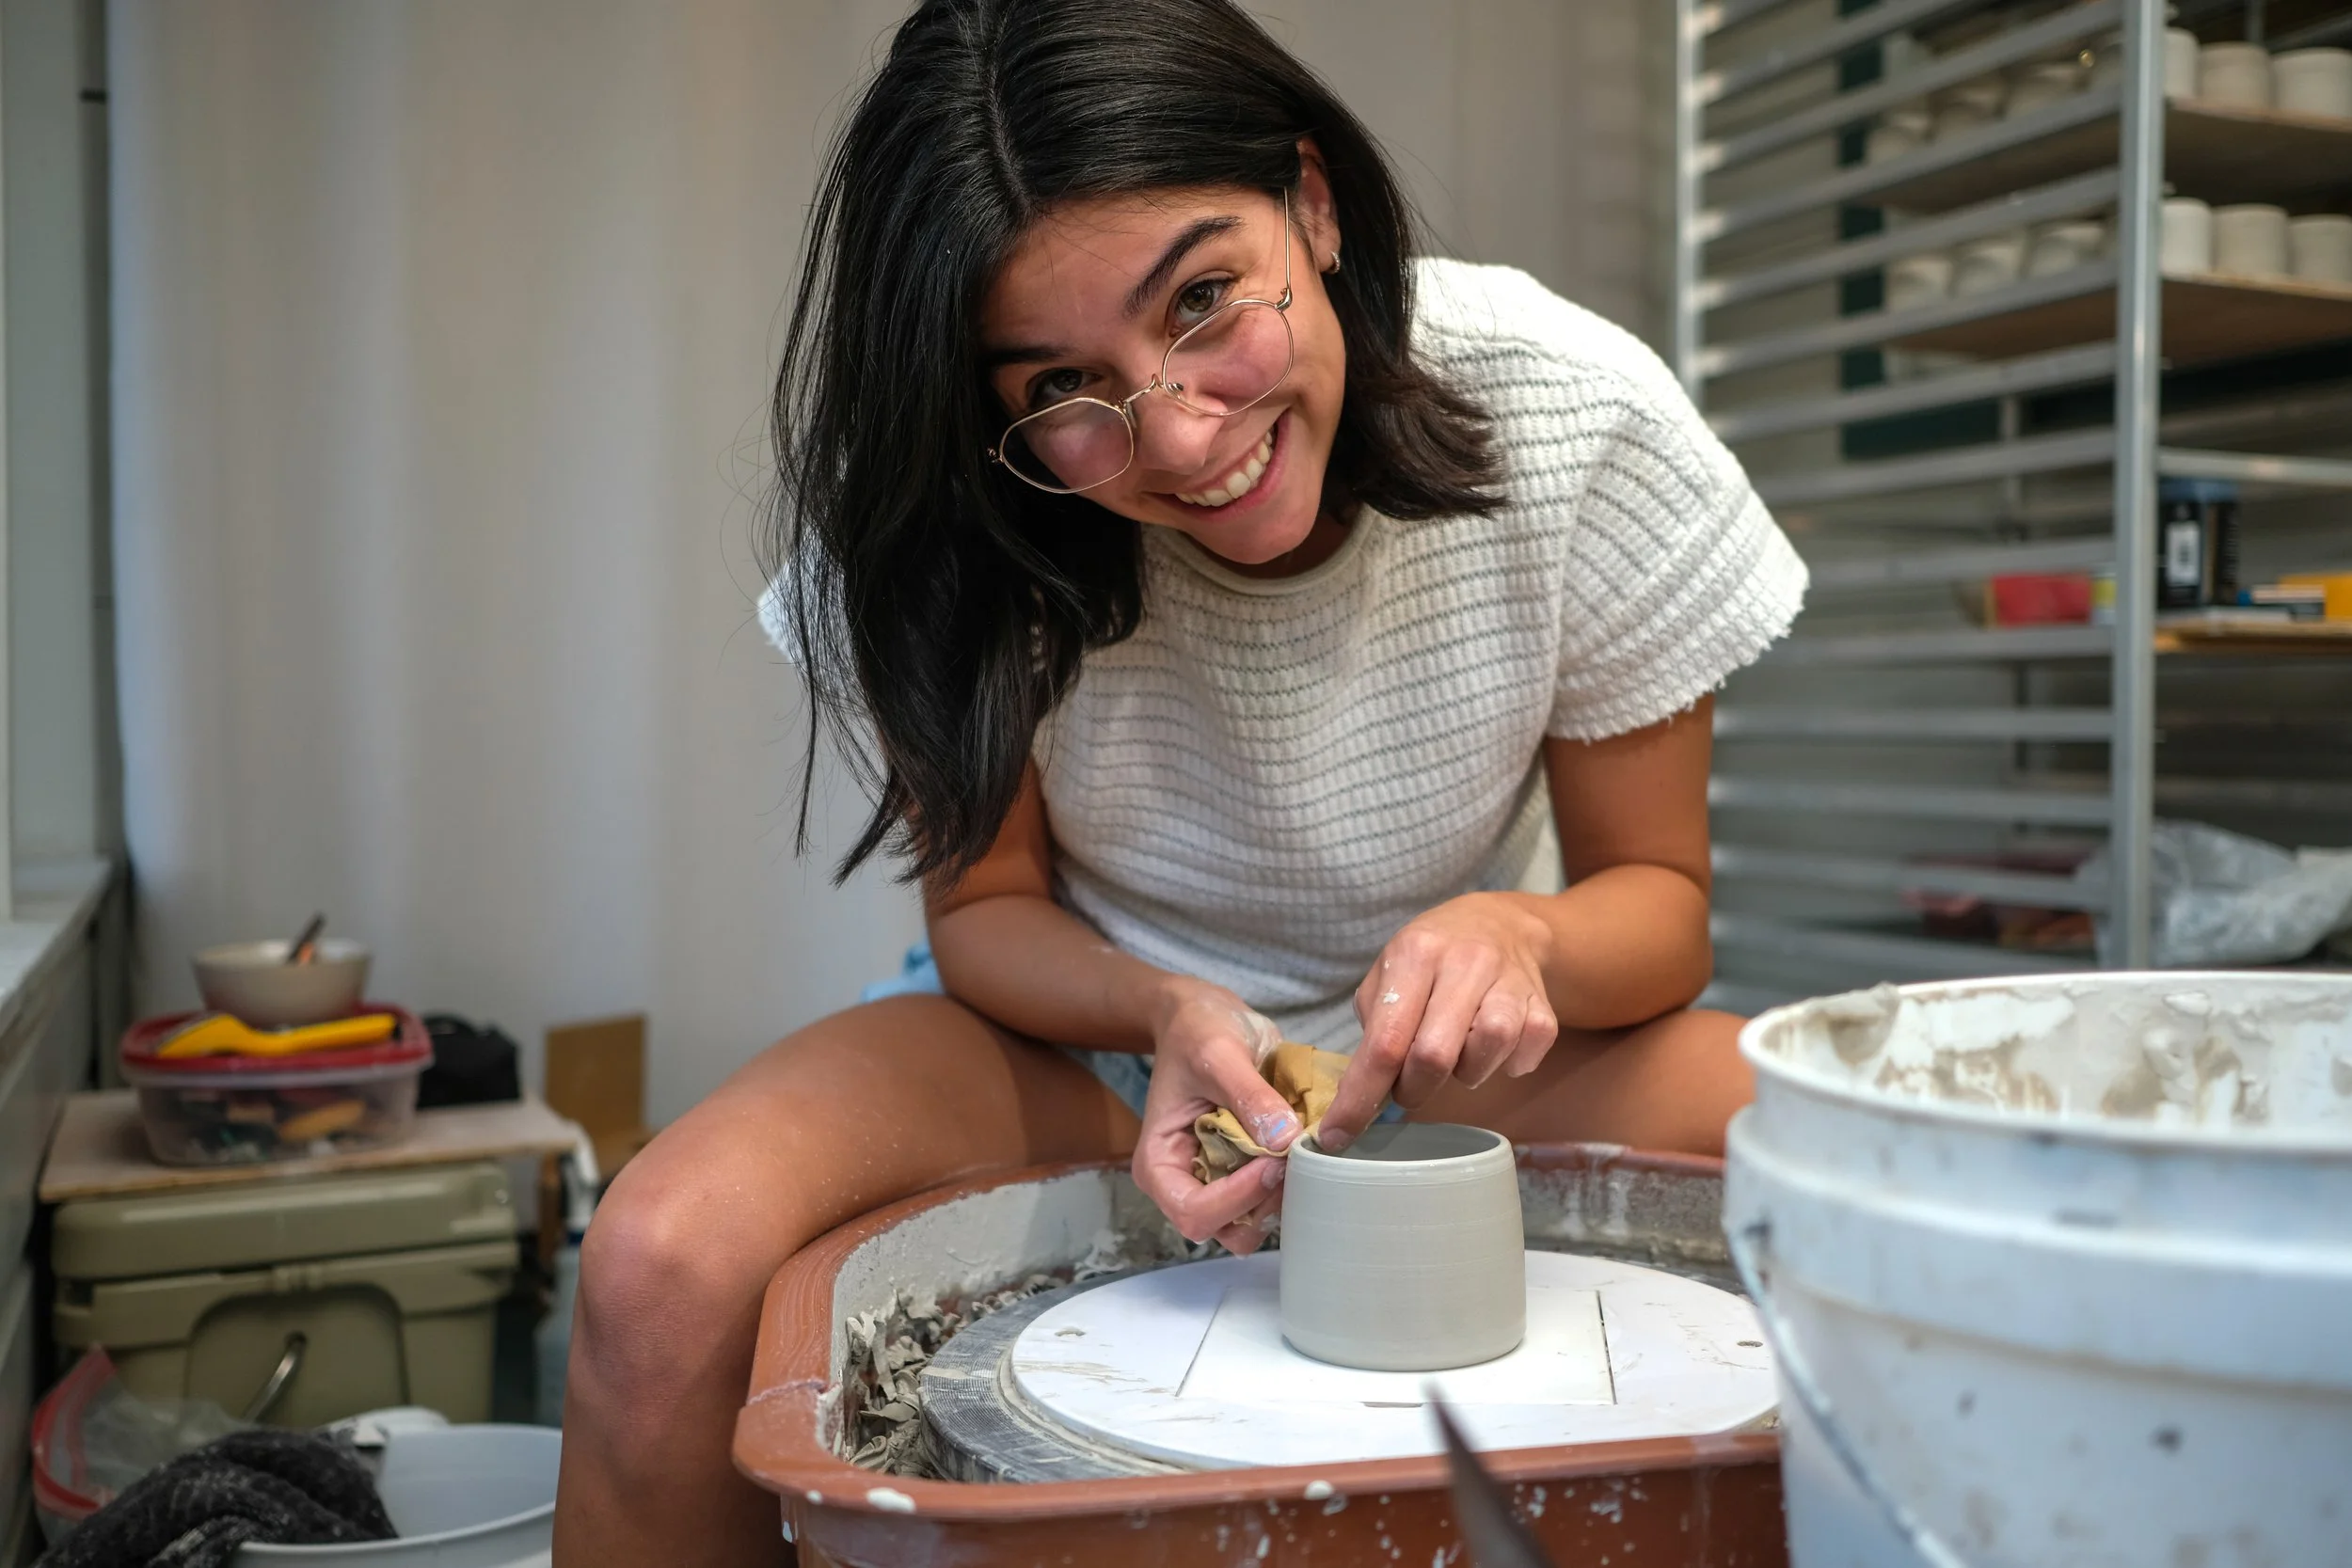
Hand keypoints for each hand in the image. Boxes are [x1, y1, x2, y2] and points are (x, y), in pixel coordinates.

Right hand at [1128, 979, 1300, 1254]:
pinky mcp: (1246, 1172)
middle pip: (1227, 1228)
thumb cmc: (1198, 1031)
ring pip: (1255, 1222)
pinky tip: (1303, 1147)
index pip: (1193, 1213)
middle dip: (1264, 1203)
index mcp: (1160, 1165)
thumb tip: (1284, 1139)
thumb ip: (1249, 1096)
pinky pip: (1272, 1197)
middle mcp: (1186, 1183)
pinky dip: (1293, 1181)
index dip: (1236, 1198)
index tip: (1271, 1161)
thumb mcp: (1218, 1052)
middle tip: (1293, 1161)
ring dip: (1283, 1197)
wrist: (1207, 1016)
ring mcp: (1218, 1181)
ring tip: (1300, 1154)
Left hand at [1321, 893, 1559, 1148]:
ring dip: (1464, 1073)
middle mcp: (1466, 962)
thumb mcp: (1388, 974)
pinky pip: (1524, 1058)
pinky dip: (1505, 1066)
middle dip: (1412, 1089)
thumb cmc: (1430, 959)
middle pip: (1434, 1056)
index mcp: (1416, 953)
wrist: (1500, 924)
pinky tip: (1493, 1047)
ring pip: (1485, 1052)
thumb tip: (1359, 1097)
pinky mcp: (1544, 1007)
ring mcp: (1511, 982)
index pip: (1384, 1041)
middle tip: (1408, 1087)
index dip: (1359, 1098)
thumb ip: (1374, 1029)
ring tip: (1457, 1053)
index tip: (1337, 1137)